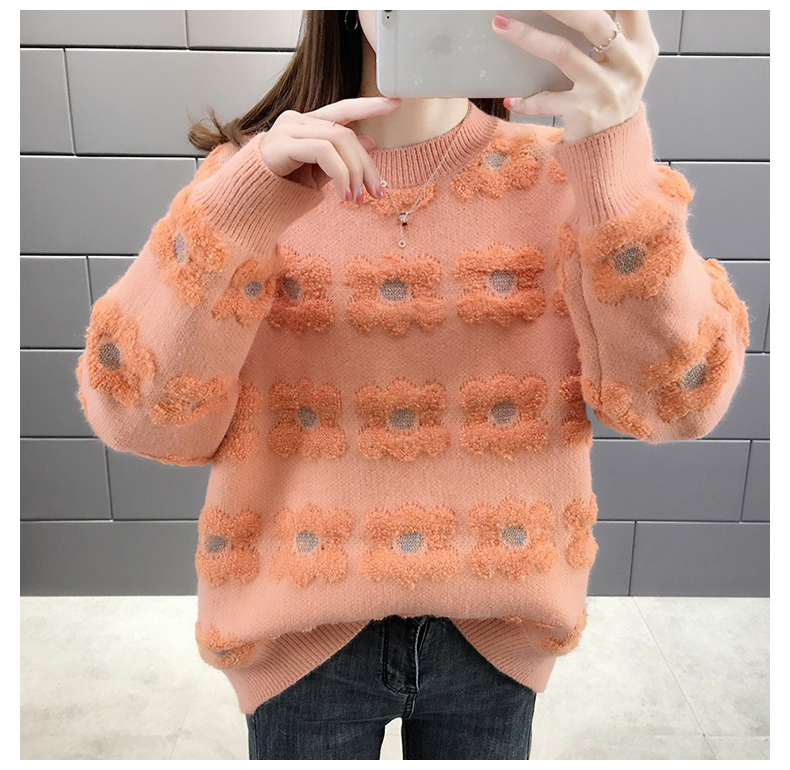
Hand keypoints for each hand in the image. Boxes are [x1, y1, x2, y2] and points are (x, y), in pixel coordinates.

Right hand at [258, 96, 401, 201]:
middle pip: (346, 134)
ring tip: (356, 199)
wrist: (246, 204)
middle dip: (366, 165)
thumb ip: (341, 159)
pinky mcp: (282, 144)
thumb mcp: (318, 175)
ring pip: (338, 140)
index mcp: (306, 126)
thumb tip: (370, 143)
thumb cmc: (279, 190)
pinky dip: (340, 173)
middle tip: (376, 192)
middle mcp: (297, 121)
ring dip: (354, 173)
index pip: (343, 110)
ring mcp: (288, 129)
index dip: (369, 105)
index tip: (396, 103)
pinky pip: (323, 151)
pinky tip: (343, 195)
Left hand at [491, 11, 659, 141]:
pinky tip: (512, 98)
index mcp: (642, 46)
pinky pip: (546, 100)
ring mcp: (604, 89)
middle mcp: (627, 65)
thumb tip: (572, 11)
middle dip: (559, 6)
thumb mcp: (628, 62)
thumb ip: (615, 31)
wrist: (614, 147)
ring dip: (528, 37)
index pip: (630, 5)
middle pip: (592, 21)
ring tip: (502, 24)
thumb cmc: (614, 96)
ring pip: (563, 52)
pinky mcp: (583, 113)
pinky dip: (526, 100)